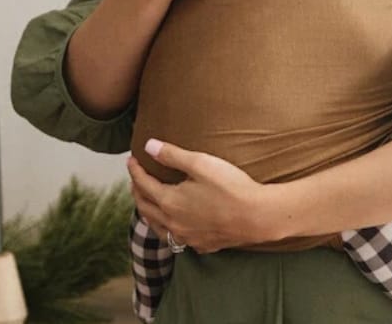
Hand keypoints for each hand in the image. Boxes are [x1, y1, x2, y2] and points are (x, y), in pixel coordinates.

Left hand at [127, 138, 277, 253]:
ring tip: (147, 202)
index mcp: (169, 202)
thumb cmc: (231, 187)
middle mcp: (174, 223)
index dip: (136, 170)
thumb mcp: (200, 164)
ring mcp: (187, 237)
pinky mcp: (202, 244)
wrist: (258, 217)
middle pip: (146, 207)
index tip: (132, 160)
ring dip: (149, 212)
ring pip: (158, 226)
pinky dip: (168, 228)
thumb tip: (148, 146)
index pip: (143, 184)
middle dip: (137, 191)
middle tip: (136, 179)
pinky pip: (177, 238)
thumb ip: (172, 155)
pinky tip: (175, 224)